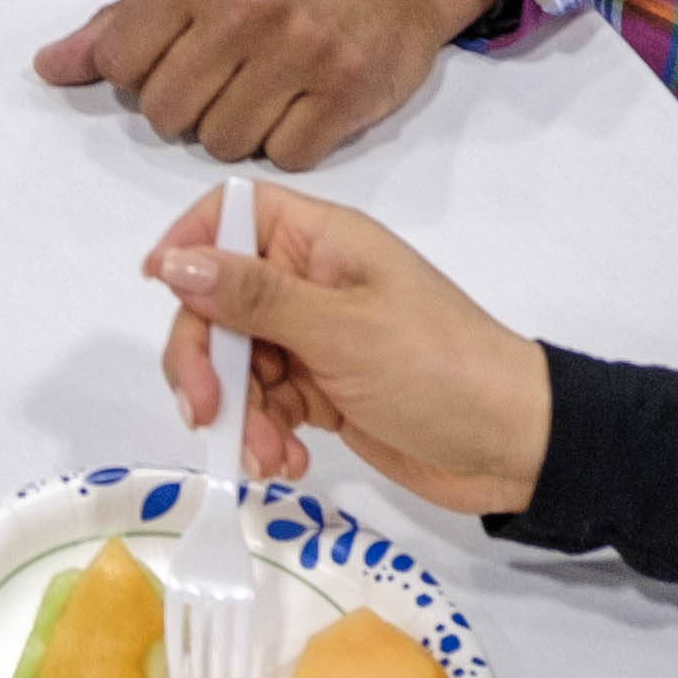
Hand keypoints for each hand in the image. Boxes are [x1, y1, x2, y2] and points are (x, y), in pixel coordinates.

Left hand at [30, 0, 485, 165]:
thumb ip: (122, 22)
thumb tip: (50, 68)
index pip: (117, 61)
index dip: (136, 73)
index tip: (169, 58)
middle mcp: (247, 9)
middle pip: (166, 113)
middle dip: (184, 108)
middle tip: (220, 79)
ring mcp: (301, 53)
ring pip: (220, 144)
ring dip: (234, 130)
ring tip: (261, 91)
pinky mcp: (346, 93)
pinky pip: (284, 157)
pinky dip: (287, 142)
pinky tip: (299, 106)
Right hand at [147, 183, 551, 517]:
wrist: (516, 448)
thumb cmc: (437, 369)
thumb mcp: (340, 330)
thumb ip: (252, 297)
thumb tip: (170, 262)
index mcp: (320, 242)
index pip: (230, 214)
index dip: (188, 243)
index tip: (161, 288)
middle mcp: (309, 282)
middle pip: (215, 302)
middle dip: (203, 360)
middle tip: (205, 411)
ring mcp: (313, 339)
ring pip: (232, 362)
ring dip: (237, 413)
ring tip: (267, 456)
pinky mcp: (319, 390)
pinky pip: (262, 404)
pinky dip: (263, 435)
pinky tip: (285, 463)